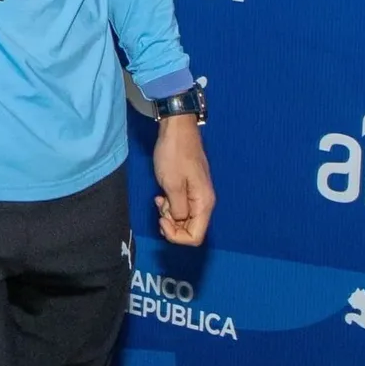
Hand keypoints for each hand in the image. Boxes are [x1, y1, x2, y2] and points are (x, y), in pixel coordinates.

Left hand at [152, 116, 214, 245]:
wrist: (177, 128)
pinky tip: (161, 194)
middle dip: (172, 225)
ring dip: (170, 214)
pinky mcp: (190, 186)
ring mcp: (198, 193)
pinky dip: (170, 204)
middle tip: (159, 208)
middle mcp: (204, 201)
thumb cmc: (174, 155)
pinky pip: (182, 205)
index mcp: (204, 203)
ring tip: (159, 199)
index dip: (176, 236)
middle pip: (190, 229)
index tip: (161, 220)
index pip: (195, 237)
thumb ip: (177, 209)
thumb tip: (179, 221)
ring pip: (185, 218)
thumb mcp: (172, 185)